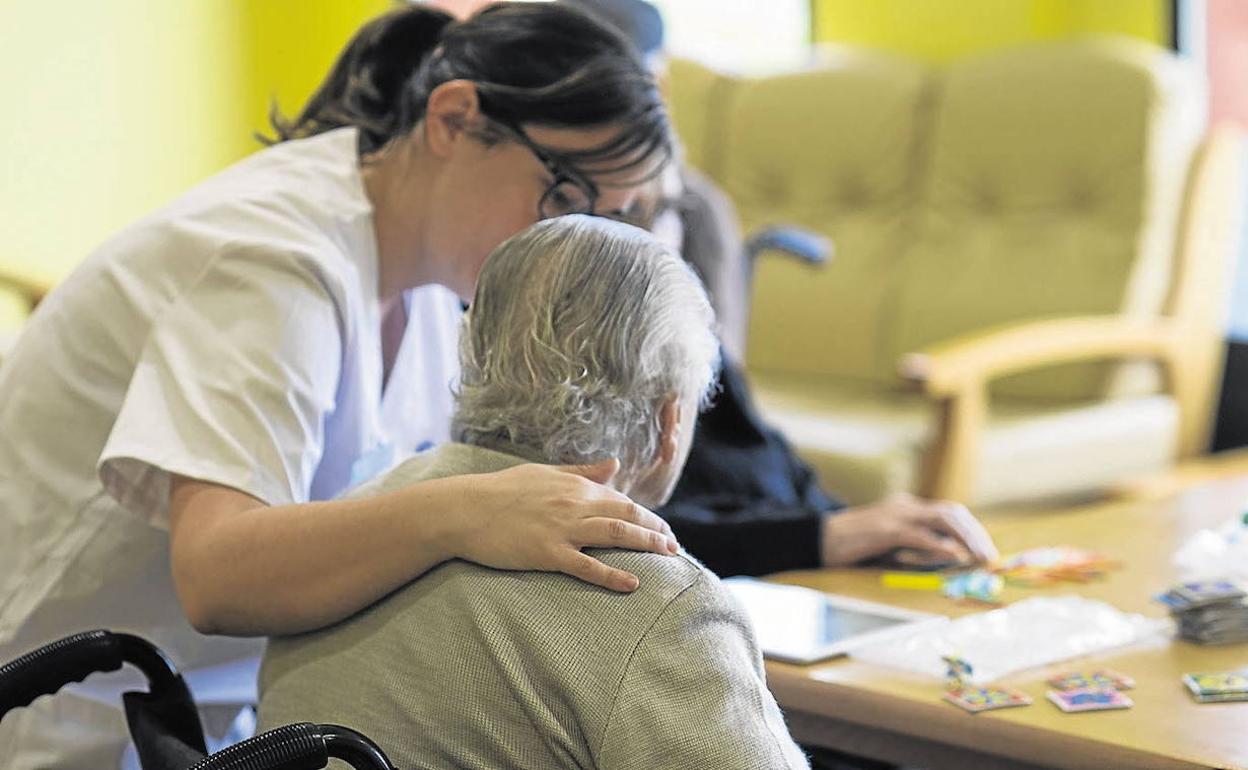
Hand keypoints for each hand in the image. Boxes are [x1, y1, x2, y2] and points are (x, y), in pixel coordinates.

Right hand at [446, 458, 678, 591]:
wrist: (464, 510)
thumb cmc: (500, 491)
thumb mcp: (544, 473)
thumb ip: (582, 471)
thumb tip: (614, 463)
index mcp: (574, 485)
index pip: (620, 499)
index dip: (645, 514)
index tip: (660, 527)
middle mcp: (574, 504)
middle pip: (627, 515)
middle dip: (656, 530)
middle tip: (674, 545)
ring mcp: (562, 529)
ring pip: (616, 535)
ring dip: (647, 545)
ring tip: (667, 557)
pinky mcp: (547, 553)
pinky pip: (587, 566)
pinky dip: (613, 576)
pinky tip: (633, 584)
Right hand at [820, 492, 998, 567]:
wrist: (819, 539)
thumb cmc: (854, 547)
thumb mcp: (891, 546)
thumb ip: (918, 549)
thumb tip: (951, 558)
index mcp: (908, 508)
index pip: (950, 514)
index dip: (972, 531)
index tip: (987, 552)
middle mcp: (906, 506)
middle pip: (952, 513)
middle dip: (976, 534)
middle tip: (991, 558)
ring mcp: (896, 515)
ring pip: (943, 519)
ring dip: (967, 538)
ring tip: (981, 558)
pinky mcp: (885, 530)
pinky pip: (920, 536)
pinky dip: (941, 546)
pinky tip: (956, 557)